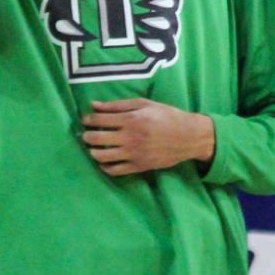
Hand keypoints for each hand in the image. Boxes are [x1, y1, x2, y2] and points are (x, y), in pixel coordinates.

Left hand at [81, 97, 215, 176]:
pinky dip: (104, 166)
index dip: (88, 119)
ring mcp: (133, 154)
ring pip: (101, 156)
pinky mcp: (138, 166)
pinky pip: (114, 170)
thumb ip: (118, 105)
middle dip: (86, 136)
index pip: (99, 120)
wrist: (188, 137)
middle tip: (86, 134)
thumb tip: (94, 105)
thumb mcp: (144, 104)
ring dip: (92, 151)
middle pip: (96, 138)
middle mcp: (130, 137)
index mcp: (131, 119)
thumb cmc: (166, 116)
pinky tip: (104, 160)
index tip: (86, 119)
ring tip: (93, 147)